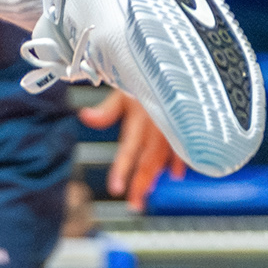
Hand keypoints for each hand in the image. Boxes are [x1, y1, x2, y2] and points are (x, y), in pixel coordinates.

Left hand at [79, 87, 183, 201]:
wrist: (169, 61)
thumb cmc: (140, 77)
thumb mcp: (121, 90)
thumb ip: (106, 110)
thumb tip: (83, 116)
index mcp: (139, 117)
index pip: (129, 149)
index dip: (122, 169)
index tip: (115, 189)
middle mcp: (157, 124)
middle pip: (148, 161)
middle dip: (140, 184)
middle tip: (134, 205)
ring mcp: (172, 125)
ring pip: (164, 157)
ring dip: (156, 177)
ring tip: (146, 195)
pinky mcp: (184, 123)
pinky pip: (183, 146)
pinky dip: (180, 161)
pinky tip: (176, 175)